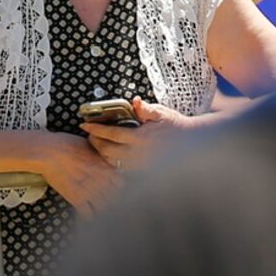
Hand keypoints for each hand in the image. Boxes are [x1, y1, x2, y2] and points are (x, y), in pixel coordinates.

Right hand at [36, 132, 121, 215]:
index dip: (119, 186)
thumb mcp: (88, 145)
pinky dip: (90, 217)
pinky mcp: (76, 200)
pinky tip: (88, 215)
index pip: (122, 184)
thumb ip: (99, 155)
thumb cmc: (66, 144)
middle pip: (115, 198)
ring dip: (104, 210)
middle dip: (113, 199)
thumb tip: (104, 157)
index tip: (115, 187)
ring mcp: (90, 193)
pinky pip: (89, 215)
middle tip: (108, 201)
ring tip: (100, 211)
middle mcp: (101, 182)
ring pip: (105, 208)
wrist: (48, 152)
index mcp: (105, 168)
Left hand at [80, 99, 198, 173]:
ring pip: (112, 162)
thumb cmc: (176, 126)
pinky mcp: (143, 174)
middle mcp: (138, 155)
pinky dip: (113, 162)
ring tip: (98, 143)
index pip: (111, 134)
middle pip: (107, 151)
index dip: (96, 129)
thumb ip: (146, 109)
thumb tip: (135, 101)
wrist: (191, 146)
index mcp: (141, 138)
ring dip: (102, 153)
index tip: (85, 125)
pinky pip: (122, 170)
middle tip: (89, 134)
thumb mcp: (162, 113)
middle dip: (95, 142)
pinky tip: (111, 155)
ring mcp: (140, 166)